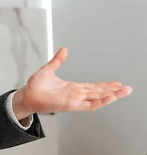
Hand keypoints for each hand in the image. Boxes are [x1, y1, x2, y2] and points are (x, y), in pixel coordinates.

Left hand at [12, 47, 132, 118]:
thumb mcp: (49, 69)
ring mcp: (75, 101)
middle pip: (99, 92)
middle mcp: (75, 95)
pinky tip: (110, 97)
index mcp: (72, 88)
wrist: (26, 95)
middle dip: (114, 90)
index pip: (93, 87)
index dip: (105, 85)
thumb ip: (58, 60)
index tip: (116, 83)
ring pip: (98, 98)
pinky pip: (89, 105)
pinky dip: (101, 101)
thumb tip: (64, 49)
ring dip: (112, 95)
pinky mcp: (71, 105)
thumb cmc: (35, 87)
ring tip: (125, 91)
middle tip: (128, 88)